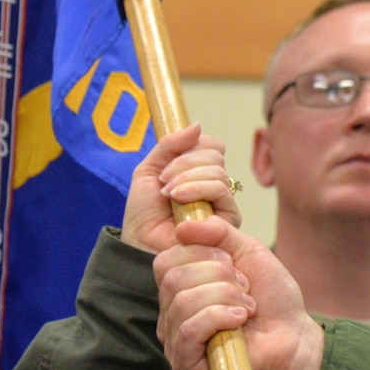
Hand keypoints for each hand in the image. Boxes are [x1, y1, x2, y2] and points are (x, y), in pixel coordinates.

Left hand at [121, 124, 240, 253]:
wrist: (141, 243)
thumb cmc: (144, 213)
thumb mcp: (149, 170)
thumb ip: (170, 145)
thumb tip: (197, 125)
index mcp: (198, 171)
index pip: (211, 145)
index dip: (191, 148)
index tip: (165, 164)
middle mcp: (214, 185)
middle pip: (214, 155)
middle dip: (184, 164)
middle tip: (163, 182)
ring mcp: (223, 202)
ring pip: (217, 171)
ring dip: (187, 178)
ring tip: (169, 194)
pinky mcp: (228, 219)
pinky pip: (220, 190)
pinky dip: (196, 188)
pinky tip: (178, 200)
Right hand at [154, 215, 325, 369]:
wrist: (295, 335)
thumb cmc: (271, 298)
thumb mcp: (247, 251)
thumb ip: (218, 232)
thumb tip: (183, 226)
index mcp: (179, 288)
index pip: (165, 261)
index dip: (200, 253)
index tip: (233, 264)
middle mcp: (171, 314)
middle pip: (173, 279)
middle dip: (218, 277)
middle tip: (245, 289)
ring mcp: (175, 342)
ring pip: (182, 302)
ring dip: (225, 297)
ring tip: (247, 308)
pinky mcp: (185, 366)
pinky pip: (189, 330)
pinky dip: (219, 318)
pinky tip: (240, 320)